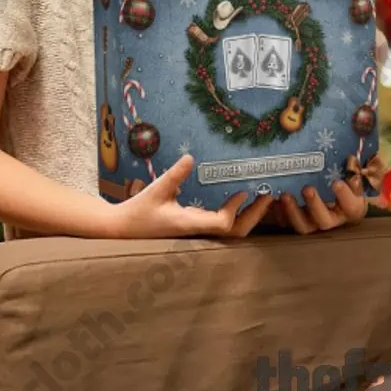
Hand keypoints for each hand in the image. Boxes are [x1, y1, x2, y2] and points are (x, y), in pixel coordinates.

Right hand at [110, 155, 272, 237]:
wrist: (121, 229)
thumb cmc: (137, 210)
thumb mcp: (156, 189)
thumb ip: (174, 175)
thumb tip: (191, 157)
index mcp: (189, 225)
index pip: (222, 224)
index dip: (235, 210)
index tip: (245, 192)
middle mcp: (197, 231)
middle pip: (234, 233)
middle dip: (253, 216)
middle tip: (269, 197)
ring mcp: (197, 231)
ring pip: (230, 232)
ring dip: (248, 216)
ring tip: (261, 197)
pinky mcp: (195, 226)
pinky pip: (221, 224)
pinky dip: (235, 214)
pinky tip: (240, 199)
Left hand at [265, 154, 380, 233]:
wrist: (340, 200)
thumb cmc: (349, 184)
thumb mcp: (354, 176)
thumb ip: (353, 169)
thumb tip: (350, 158)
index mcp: (351, 209)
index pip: (350, 205)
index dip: (344, 196)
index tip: (337, 183)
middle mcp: (333, 220)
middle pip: (323, 220)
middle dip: (314, 205)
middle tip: (307, 188)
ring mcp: (314, 223)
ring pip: (303, 226)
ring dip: (292, 211)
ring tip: (285, 195)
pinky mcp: (298, 222)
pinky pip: (286, 223)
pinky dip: (278, 214)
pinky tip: (273, 201)